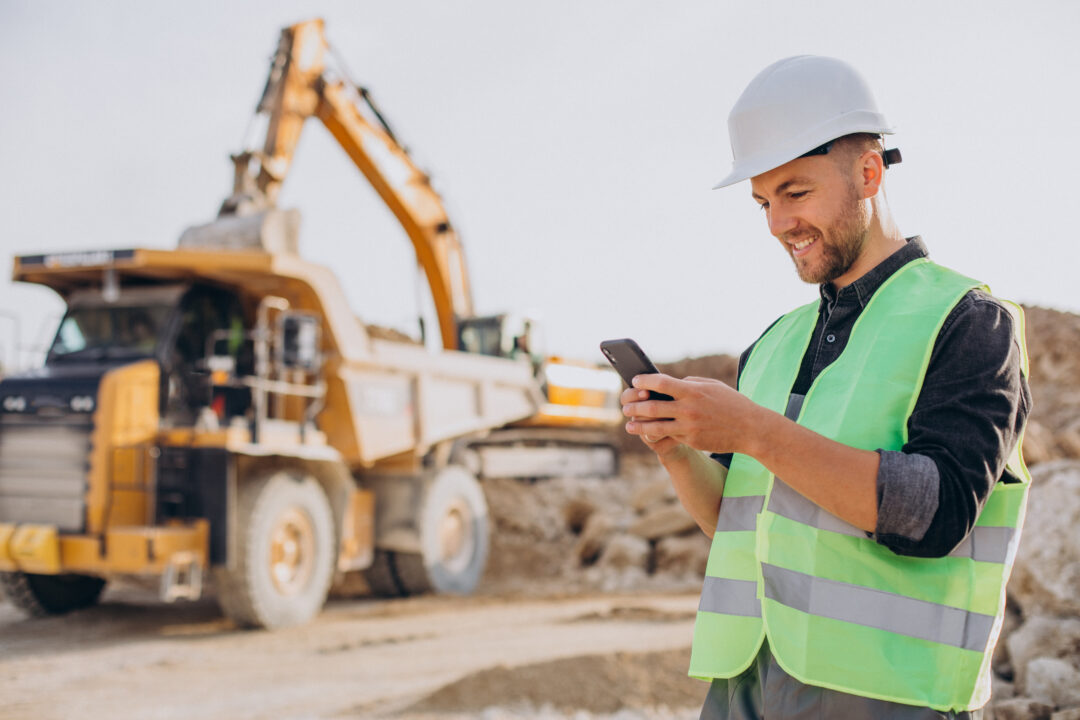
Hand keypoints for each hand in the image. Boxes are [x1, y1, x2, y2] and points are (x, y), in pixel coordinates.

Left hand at [620, 373, 760, 455]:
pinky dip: (657, 434)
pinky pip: (671, 436)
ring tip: (629, 425)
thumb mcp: (712, 386)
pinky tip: (648, 433)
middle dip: (635, 406)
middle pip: (653, 406)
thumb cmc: (731, 403)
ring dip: (639, 426)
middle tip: (625, 406)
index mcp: (693, 391)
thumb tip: (669, 383)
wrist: (750, 429)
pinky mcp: (692, 441)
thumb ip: (690, 383)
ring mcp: (689, 427)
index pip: (661, 383)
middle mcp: (688, 409)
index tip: (635, 381)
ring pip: (656, 426)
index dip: (645, 381)